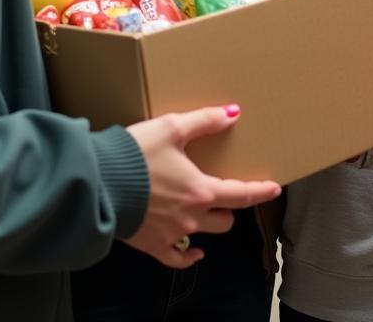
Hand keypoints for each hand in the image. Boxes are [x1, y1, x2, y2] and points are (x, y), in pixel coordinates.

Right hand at [123, 105, 280, 267]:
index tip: (274, 189)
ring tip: (206, 210)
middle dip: (229, 206)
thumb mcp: (172, 127)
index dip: (260, 192)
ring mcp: (172, 235)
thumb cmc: (135, 154)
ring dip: (209, 223)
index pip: (241, 195)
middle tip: (225, 192)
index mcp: (201, 190)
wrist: (98, 184)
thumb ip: (205, 121)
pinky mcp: (152, 246)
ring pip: (204, 235)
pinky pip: (177, 259)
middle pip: (225, 219)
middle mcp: (191, 218)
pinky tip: (194, 251)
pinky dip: (188, 255)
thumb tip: (233, 113)